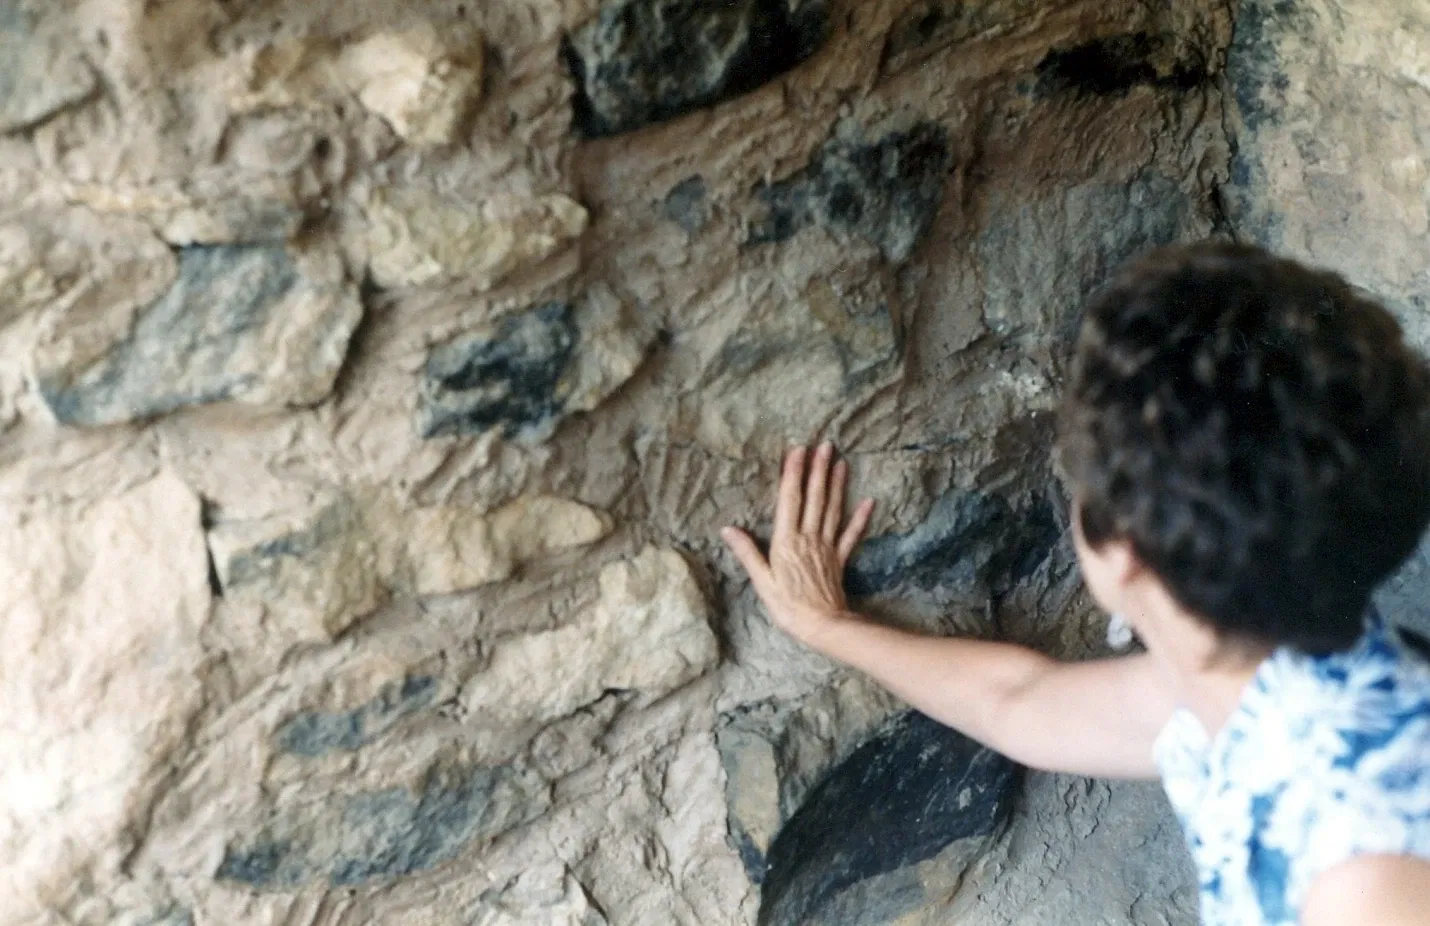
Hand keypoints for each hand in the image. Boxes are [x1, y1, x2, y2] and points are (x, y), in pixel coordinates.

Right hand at [721, 443, 875, 648]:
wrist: (823, 626)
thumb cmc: (788, 607)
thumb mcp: (762, 582)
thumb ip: (747, 553)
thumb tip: (728, 528)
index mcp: (786, 541)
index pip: (790, 500)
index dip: (793, 474)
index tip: (797, 450)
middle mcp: (808, 538)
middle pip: (814, 498)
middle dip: (818, 470)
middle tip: (825, 444)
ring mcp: (826, 547)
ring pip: (832, 510)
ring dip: (837, 485)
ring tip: (841, 462)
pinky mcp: (839, 560)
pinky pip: (851, 535)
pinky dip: (860, 518)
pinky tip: (868, 501)